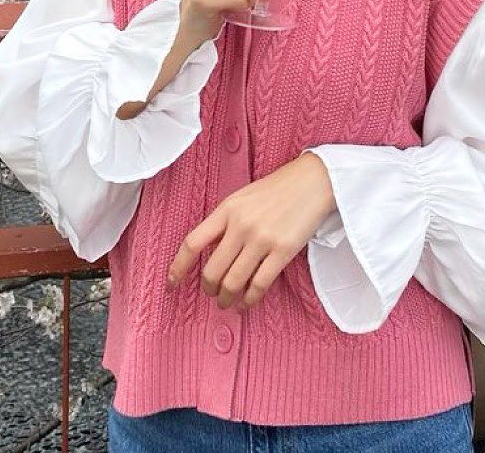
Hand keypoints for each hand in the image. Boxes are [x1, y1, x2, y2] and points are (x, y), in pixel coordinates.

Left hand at [167, 152, 336, 310]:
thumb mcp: (242, 198)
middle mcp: (241, 225)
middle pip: (212, 270)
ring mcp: (262, 239)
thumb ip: (225, 221)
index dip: (178, 267)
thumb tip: (209, 252)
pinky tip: (247, 303)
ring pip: (234, 282)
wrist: (312, 181)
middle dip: (209, 289)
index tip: (172, 283)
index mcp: (227, 209)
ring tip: (227, 303)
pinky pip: (259, 285)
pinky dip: (250, 300)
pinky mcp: (283, 251)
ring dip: (227, 299)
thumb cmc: (277, 190)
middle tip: (212, 295)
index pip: (193, 243)